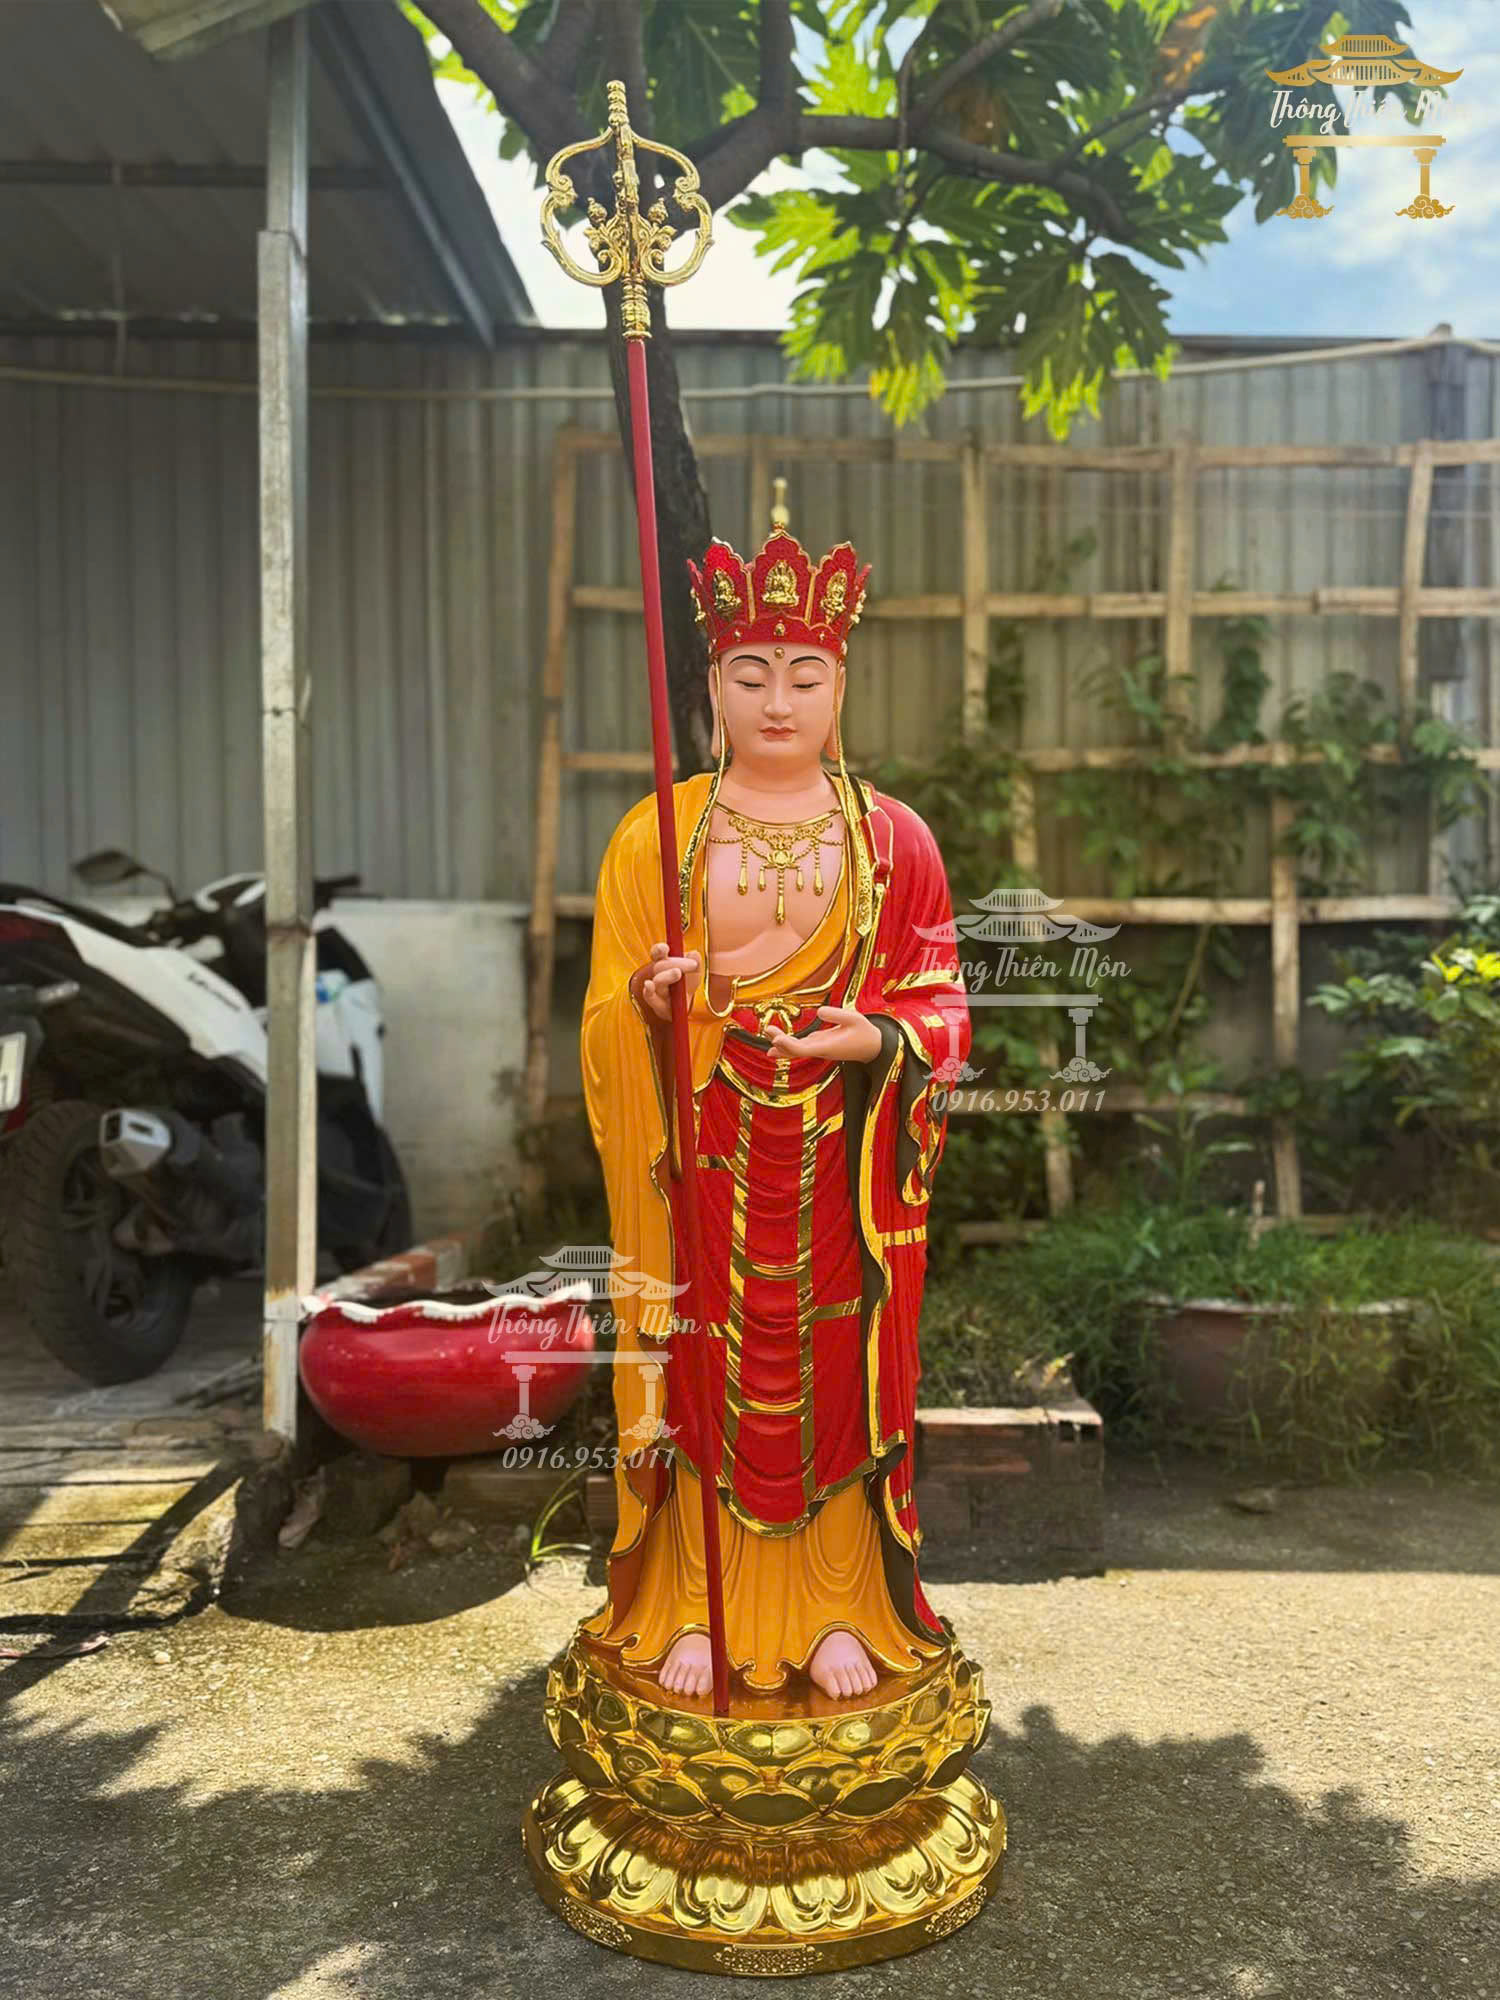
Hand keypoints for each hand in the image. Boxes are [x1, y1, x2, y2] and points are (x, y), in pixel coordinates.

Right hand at [634, 942, 701, 1023]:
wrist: (682, 1008)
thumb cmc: (685, 986)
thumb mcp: (694, 973)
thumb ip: (695, 963)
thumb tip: (694, 953)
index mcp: (664, 963)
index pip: (657, 953)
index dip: (659, 949)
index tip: (665, 948)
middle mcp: (657, 975)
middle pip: (659, 965)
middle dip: (675, 963)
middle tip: (693, 964)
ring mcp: (656, 989)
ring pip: (657, 980)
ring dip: (667, 976)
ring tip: (678, 973)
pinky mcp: (656, 1004)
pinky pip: (649, 997)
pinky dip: (648, 991)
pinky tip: (648, 985)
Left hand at [766, 1004, 881, 1064]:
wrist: (874, 1048)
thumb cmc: (865, 1033)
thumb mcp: (855, 1019)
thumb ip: (837, 1014)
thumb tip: (818, 1012)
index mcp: (828, 1047)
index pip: (803, 1049)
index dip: (788, 1045)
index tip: (777, 1038)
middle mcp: (821, 1050)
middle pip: (795, 1050)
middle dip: (780, 1041)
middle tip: (767, 1029)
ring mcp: (820, 1049)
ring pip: (796, 1050)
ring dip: (781, 1043)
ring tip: (767, 1033)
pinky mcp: (821, 1045)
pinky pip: (801, 1046)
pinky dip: (788, 1044)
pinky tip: (777, 1043)